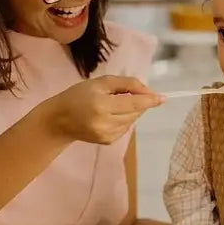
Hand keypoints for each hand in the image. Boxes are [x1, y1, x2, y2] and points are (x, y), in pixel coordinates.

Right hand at [46, 75, 162, 144]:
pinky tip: (110, 115)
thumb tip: (149, 91)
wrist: (60, 119)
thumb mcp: (101, 82)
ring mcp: (107, 135)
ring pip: (132, 121)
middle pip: (135, 113)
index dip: (149, 100)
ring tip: (113, 104)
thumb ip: (126, 84)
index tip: (163, 98)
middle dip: (138, 103)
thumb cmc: (79, 95)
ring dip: (131, 111)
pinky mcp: (108, 142)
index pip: (133, 104)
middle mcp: (105, 123)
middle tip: (125, 94)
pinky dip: (124, 119)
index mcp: (102, 105)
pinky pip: (125, 127)